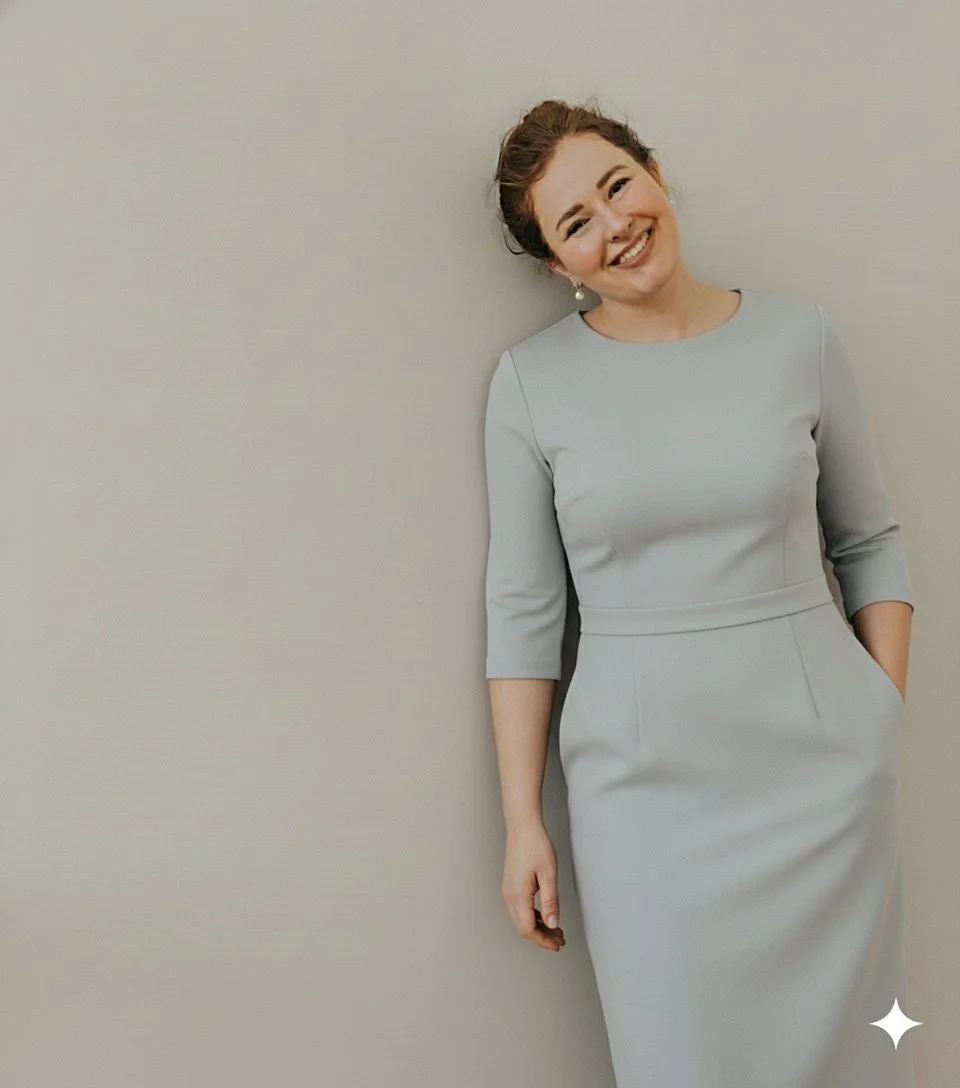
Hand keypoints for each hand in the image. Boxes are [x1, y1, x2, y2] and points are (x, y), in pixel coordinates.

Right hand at [501, 821, 565, 951]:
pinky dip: (533, 917)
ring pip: (521, 919)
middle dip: (542, 937)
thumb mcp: (549, 875)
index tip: (558, 944)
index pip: (528, 930)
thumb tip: (553, 925)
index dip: (543, 941)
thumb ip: (551, 902)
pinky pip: (520, 909)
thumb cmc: (536, 846)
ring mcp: (508, 891)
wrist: (522, 826)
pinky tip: (546, 915)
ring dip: (538, 927)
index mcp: (518, 895)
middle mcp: (509, 896)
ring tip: (556, 929)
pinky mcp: (511, 886)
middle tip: (561, 939)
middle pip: (523, 928)